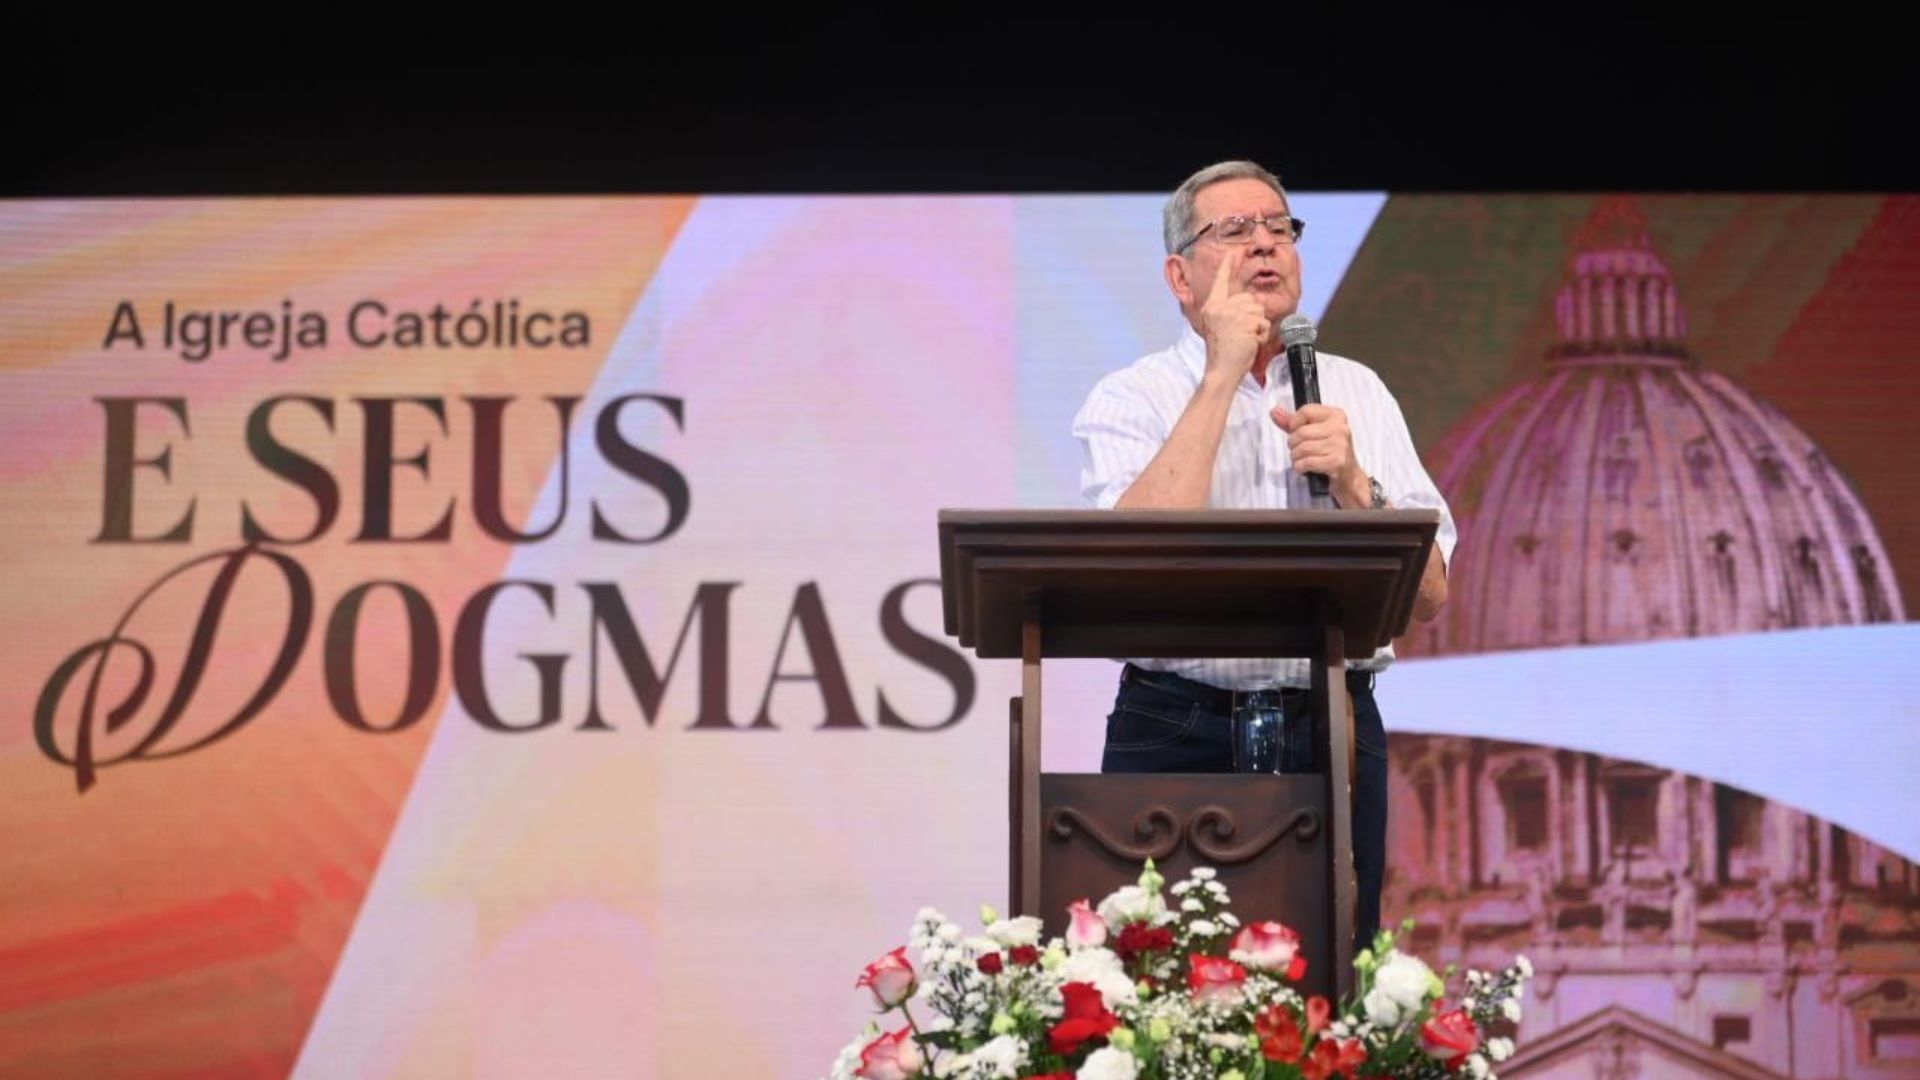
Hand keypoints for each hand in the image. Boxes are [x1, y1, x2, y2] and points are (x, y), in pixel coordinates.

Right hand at [1198, 248, 1269, 384]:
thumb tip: (1249, 302)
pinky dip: (1261, 334)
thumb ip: (1229, 311)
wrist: (1221, 370)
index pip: (1221, 281)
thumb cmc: (1223, 352)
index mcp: (1212, 306)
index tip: (1233, 252)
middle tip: (1241, 334)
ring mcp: (1231, 314)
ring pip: (1258, 310)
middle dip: (1252, 316)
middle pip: (1249, 299)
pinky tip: (1250, 343)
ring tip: (1245, 339)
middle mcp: (1220, 307)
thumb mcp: (1220, 326)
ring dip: (1257, 326)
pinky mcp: (1244, 322)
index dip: (1227, 266)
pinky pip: (1263, 322)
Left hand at [1270, 403, 1367, 502]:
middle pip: (1302, 432)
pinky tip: (1305, 468)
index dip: (1294, 423)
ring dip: (1296, 457)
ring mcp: (1340, 445)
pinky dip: (1300, 467)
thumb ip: (1293, 423)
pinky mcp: (1337, 462)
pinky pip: (1307, 462)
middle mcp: (1340, 428)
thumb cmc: (1329, 453)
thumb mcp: (1313, 434)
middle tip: (1299, 451)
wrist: (1348, 477)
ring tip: (1302, 460)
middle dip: (1293, 444)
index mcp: (1336, 415)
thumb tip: (1275, 411)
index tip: (1296, 432)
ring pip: (1302, 448)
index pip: (1306, 411)